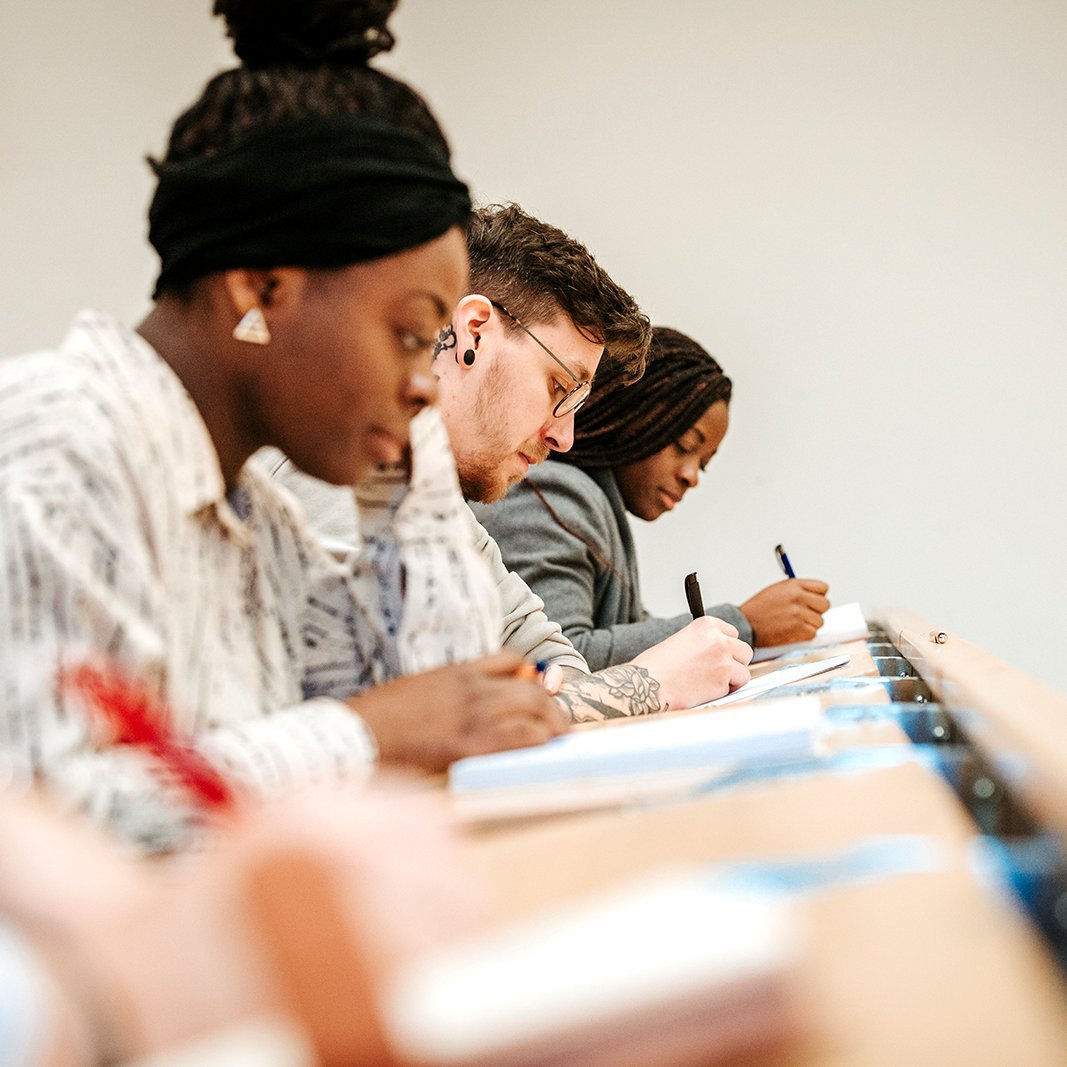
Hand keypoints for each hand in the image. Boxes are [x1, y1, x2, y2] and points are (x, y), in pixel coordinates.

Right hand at [349, 652, 569, 771]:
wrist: (359, 735)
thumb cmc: (382, 716)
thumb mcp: (422, 688)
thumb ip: (455, 690)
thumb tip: (485, 700)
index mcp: (458, 670)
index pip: (512, 660)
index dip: (530, 677)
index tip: (535, 692)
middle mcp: (473, 687)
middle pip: (531, 688)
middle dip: (551, 705)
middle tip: (558, 724)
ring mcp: (474, 714)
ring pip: (535, 709)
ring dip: (552, 724)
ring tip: (557, 738)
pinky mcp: (472, 744)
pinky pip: (523, 737)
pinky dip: (538, 741)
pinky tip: (540, 749)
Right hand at [631, 616, 753, 710]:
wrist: (647, 684)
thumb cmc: (655, 667)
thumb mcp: (680, 641)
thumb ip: (702, 644)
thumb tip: (718, 655)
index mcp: (706, 625)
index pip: (732, 633)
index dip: (726, 647)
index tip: (719, 656)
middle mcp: (718, 639)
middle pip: (744, 650)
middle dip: (734, 663)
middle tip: (718, 673)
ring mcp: (723, 659)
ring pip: (744, 670)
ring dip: (732, 679)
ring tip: (710, 684)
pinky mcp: (724, 679)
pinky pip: (737, 686)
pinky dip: (726, 692)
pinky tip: (707, 691)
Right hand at [740, 579, 830, 646]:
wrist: (746, 624)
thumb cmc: (759, 608)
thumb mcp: (778, 590)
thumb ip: (797, 590)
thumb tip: (814, 596)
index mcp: (794, 585)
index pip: (823, 588)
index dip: (817, 596)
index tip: (811, 601)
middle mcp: (798, 598)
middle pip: (825, 604)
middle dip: (816, 611)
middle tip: (804, 615)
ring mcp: (799, 614)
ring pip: (820, 621)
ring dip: (810, 625)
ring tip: (794, 624)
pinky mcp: (799, 630)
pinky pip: (813, 633)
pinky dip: (804, 635)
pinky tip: (792, 631)